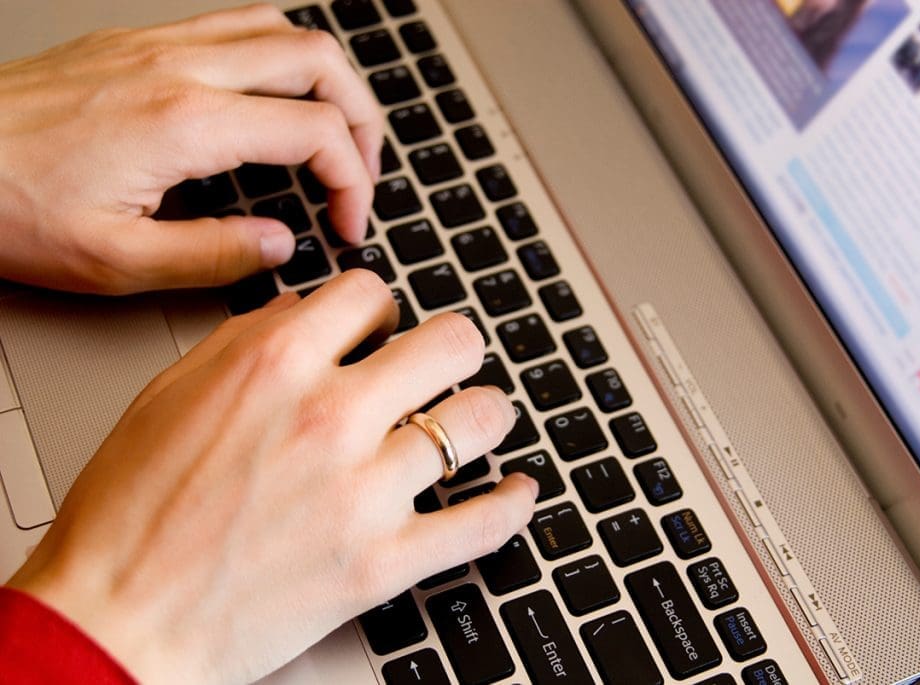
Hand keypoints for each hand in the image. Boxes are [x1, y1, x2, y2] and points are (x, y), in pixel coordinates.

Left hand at [0, 4, 382, 293]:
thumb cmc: (7, 205)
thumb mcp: (115, 260)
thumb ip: (215, 254)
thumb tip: (281, 245)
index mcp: (184, 123)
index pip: (316, 130)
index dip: (353, 180)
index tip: (346, 221)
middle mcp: (179, 68)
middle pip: (318, 60)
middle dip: (362, 119)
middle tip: (361, 171)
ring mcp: (157, 44)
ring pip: (282, 28)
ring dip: (325, 80)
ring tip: (330, 131)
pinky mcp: (136, 42)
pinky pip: (235, 23)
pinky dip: (277, 56)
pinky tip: (269, 96)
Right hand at [6, 270, 537, 682]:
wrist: (117, 622)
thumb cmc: (130, 514)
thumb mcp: (170, 394)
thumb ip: (249, 340)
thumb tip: (310, 309)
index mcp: (276, 366)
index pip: (372, 293)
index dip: (381, 305)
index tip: (382, 326)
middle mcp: (331, 418)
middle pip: (450, 342)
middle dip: (452, 345)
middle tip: (447, 362)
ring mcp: (365, 493)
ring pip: (478, 420)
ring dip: (485, 414)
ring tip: (480, 417)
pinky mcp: (383, 564)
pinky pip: (481, 524)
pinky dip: (512, 504)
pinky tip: (519, 490)